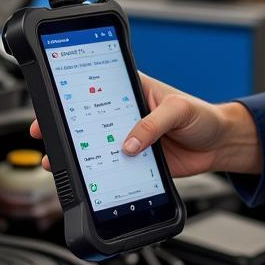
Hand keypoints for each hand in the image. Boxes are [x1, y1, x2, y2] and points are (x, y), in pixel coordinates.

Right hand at [29, 73, 260, 177]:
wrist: (220, 145)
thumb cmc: (203, 115)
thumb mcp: (179, 110)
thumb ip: (153, 124)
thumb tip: (128, 144)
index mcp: (134, 90)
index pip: (99, 87)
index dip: (74, 93)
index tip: (54, 101)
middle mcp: (127, 113)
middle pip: (89, 118)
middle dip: (64, 125)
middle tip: (44, 132)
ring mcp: (130, 138)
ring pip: (97, 144)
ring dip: (77, 152)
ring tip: (57, 160)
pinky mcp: (136, 162)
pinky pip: (113, 167)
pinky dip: (99, 173)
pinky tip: (89, 178)